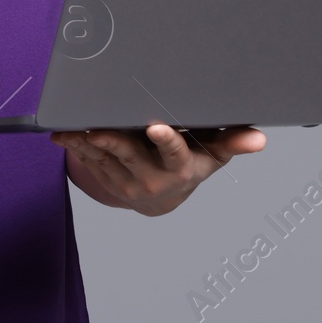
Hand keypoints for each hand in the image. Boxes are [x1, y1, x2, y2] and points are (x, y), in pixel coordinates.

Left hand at [50, 123, 265, 216]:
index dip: (166, 141)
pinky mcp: (107, 178)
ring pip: (104, 158)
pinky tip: (62, 134)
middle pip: (130, 155)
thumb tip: (259, 139)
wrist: (164, 196)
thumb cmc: (192, 164)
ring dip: (87, 143)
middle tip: (100, 128)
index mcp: (179, 168)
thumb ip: (233, 143)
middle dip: (114, 141)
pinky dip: (75, 146)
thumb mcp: (214, 156)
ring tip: (73, 126)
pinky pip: (89, 161)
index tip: (157, 127)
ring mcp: (126, 180)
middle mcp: (152, 177)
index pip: (174, 154)